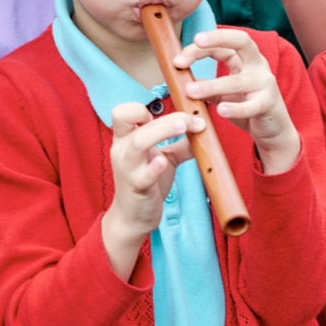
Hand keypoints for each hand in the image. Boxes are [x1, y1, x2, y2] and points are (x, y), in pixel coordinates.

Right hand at [101, 103, 201, 276]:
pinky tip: (164, 162)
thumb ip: (180, 144)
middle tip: (195, 121)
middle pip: (135, 121)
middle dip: (169, 118)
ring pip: (139, 143)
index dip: (142, 107)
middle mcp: (122, 150)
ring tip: (184, 128)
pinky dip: (154, 168)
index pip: (123, 112)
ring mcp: (128, 169)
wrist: (132, 217)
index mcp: (125, 140)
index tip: (168, 116)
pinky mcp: (137, 187)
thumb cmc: (147, 183)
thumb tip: (203, 130)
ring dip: (162, 131)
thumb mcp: (163, 158)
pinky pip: (143, 175)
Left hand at [173, 28, 299, 173]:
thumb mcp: (223, 94)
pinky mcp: (269, 104)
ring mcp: (266, 84)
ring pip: (238, 81)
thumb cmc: (247, 106)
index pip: (222, 45)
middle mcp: (258, 65)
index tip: (178, 60)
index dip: (199, 49)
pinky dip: (236, 108)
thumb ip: (205, 86)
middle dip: (218, 38)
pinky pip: (251, 106)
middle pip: (242, 41)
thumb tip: (180, 80)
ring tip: (191, 91)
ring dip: (212, 85)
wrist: (273, 130)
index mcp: (246, 59)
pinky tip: (221, 110)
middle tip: (196, 40)